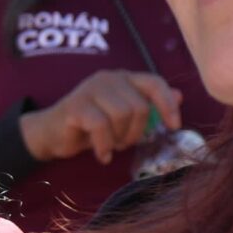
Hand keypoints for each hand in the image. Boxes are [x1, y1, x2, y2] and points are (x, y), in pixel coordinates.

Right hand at [18, 72, 181, 165]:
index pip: (154, 83)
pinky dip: (104, 145)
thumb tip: (180, 95)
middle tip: (123, 143)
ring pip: (122, 115)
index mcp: (123, 78)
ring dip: (119, 139)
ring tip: (110, 146)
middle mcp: (108, 78)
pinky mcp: (76, 106)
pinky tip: (102, 155)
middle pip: (139, 106)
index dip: (167, 104)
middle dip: (135, 132)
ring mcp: (90, 90)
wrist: (52, 133)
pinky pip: (101, 126)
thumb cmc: (90, 125)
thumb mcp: (123, 115)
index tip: (174, 127)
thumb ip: (148, 104)